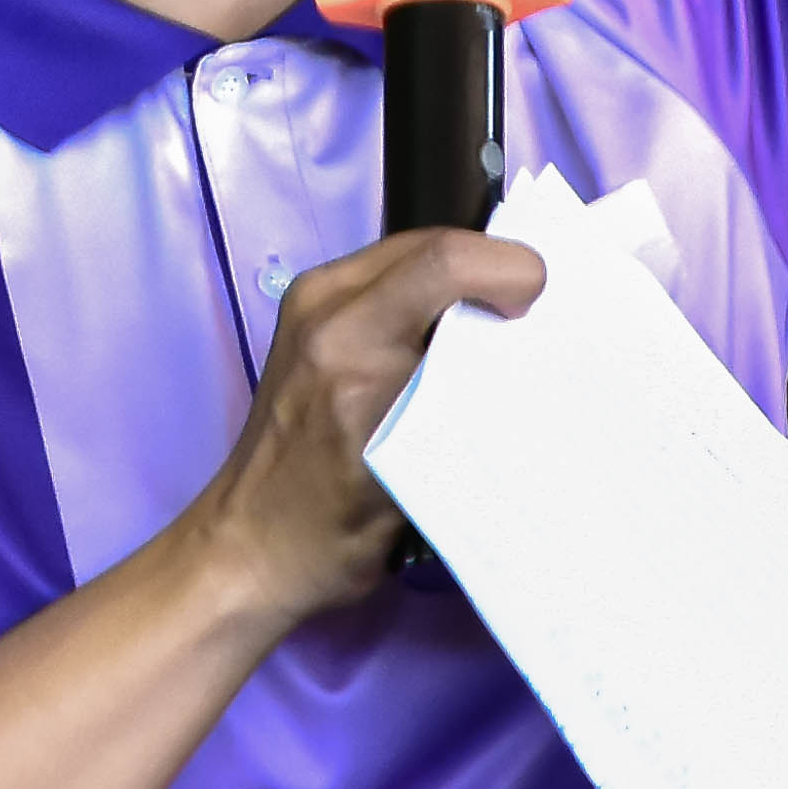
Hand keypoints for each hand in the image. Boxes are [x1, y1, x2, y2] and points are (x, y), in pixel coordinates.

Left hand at [175, 228, 547, 625]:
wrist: (249, 543)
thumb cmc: (333, 531)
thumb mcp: (416, 481)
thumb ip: (463, 404)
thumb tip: (522, 352)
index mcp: (351, 350)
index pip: (445, 263)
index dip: (508, 270)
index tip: (537, 309)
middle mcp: (323, 310)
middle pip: (433, 244)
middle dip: (490, 271)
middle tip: (525, 318)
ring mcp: (308, 302)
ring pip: (411, 251)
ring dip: (460, 278)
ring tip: (491, 325)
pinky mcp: (304, 308)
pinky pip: (387, 272)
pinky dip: (429, 289)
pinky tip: (444, 333)